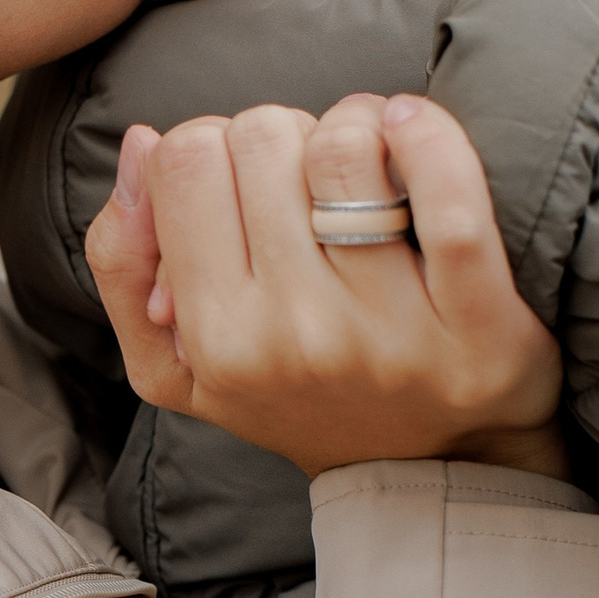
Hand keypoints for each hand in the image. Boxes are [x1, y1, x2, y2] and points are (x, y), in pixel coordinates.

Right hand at [84, 91, 564, 480]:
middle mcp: (296, 337)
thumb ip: (121, 262)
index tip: (243, 180)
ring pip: (344, 147)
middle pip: (261, 138)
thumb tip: (141, 145)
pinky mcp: (476, 324)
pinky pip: (450, 199)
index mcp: (217, 342)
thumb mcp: (174, 366)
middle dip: (281, 135)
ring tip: (365, 163)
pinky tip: (411, 126)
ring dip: (353, 125)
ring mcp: (388, 330)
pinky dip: (429, 139)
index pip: (186, 159)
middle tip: (305, 181)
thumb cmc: (293, 397)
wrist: (425, 472)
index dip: (212, 144)